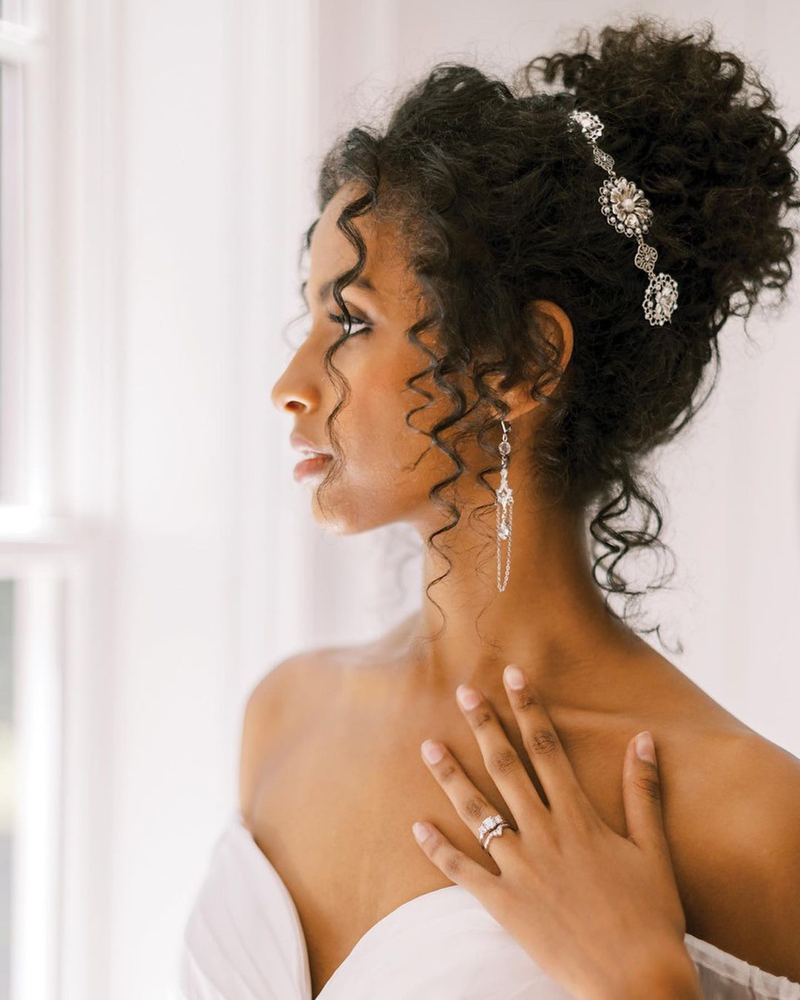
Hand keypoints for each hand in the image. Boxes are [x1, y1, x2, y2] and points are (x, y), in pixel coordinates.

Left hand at [410, 663, 702, 999]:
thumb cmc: (651, 918)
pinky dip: (438, 849)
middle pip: (507, 767)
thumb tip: (643, 740)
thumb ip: (643, 793)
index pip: (547, 747)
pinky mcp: (503, 904)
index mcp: (579, 817)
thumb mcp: (653, 850)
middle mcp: (544, 834)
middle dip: (484, 725)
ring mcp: (520, 868)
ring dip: (451, 776)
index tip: (512, 675)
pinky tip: (417, 826)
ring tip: (427, 746)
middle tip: (463, 693)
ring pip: (477, 811)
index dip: (528, 708)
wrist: (637, 983)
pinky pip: (462, 871)